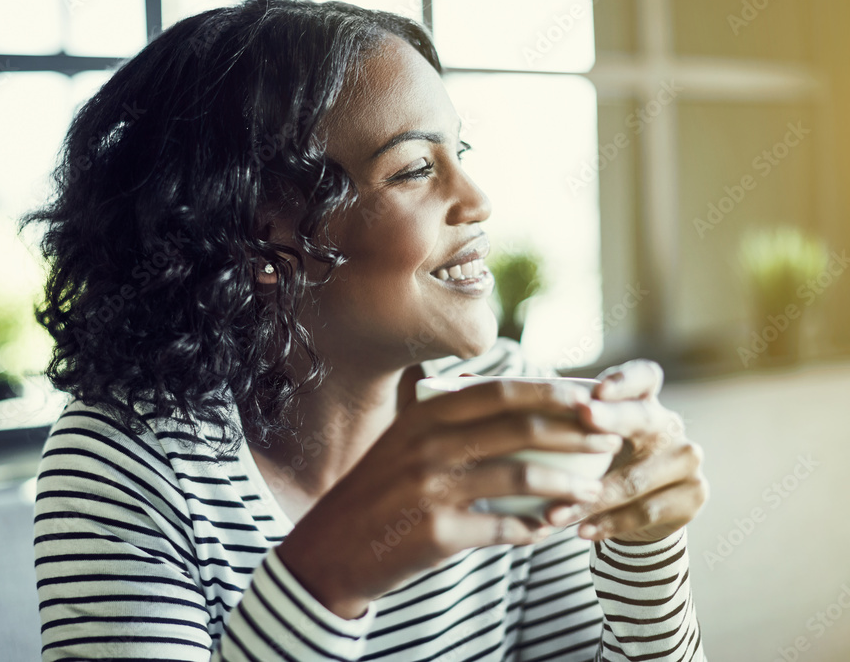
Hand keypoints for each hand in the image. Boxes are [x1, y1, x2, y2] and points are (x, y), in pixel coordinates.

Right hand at [276, 378, 621, 617]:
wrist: (330, 549)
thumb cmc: (377, 492)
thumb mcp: (404, 443)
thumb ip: (451, 422)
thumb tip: (520, 407)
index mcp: (423, 416)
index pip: (500, 392)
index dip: (551, 392)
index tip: (590, 396)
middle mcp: (427, 445)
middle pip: (519, 429)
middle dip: (574, 432)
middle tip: (609, 439)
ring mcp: (431, 489)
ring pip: (521, 479)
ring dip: (566, 485)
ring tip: (592, 490)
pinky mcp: (436, 534)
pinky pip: (504, 530)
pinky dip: (533, 530)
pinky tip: (549, 530)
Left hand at [544, 359, 709, 543]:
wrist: (636, 514)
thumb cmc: (597, 464)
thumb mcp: (583, 439)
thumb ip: (562, 422)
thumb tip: (503, 404)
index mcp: (643, 400)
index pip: (643, 377)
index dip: (624, 379)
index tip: (596, 390)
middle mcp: (669, 425)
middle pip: (643, 419)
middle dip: (612, 419)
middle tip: (583, 418)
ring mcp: (686, 460)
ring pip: (635, 479)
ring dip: (591, 497)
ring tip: (553, 513)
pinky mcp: (693, 495)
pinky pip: (646, 511)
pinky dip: (609, 524)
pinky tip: (581, 531)